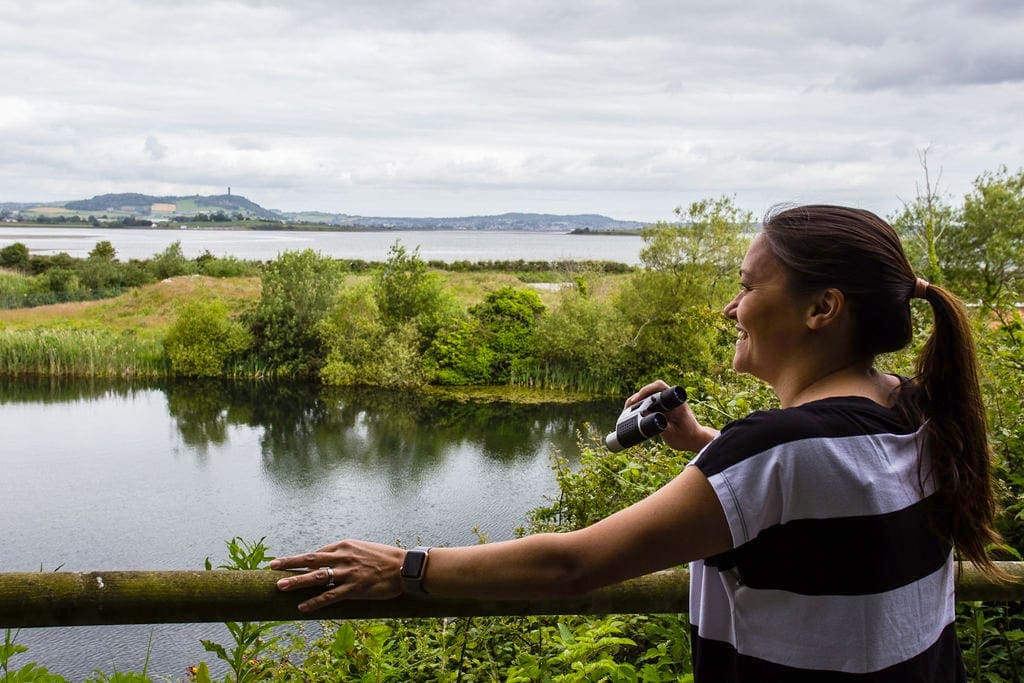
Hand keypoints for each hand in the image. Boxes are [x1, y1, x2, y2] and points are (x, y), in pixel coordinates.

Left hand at [270, 539, 405, 611]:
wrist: (404, 567)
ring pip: (317, 577)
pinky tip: (302, 607)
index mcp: (345, 545)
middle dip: (290, 563)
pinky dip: (315, 601)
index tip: (285, 563)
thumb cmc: (385, 558)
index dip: (301, 559)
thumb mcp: (362, 549)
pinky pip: (330, 596)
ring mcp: (348, 573)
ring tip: (280, 586)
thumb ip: (345, 554)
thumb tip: (330, 560)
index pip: (318, 552)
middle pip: (311, 560)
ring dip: (297, 581)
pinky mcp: (354, 588)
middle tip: (272, 566)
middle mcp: (343, 557)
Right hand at [626, 380, 716, 452]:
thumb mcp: (673, 434)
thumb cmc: (687, 437)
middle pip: (651, 390)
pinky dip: (641, 406)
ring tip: (627, 409)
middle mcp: (671, 400)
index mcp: (676, 401)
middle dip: (638, 396)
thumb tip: (647, 418)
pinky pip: (650, 404)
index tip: (637, 399)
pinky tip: (633, 412)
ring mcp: (667, 405)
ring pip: (649, 397)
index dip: (646, 390)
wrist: (694, 440)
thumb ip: (662, 427)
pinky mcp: (663, 410)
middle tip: (628, 406)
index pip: (659, 386)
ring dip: (638, 401)